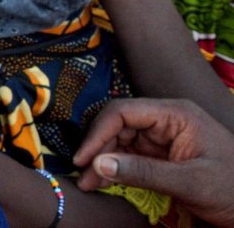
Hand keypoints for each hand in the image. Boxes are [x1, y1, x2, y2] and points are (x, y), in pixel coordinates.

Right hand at [73, 98, 233, 227]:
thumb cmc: (233, 190)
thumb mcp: (190, 182)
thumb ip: (143, 172)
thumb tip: (98, 165)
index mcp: (175, 114)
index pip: (124, 112)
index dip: (98, 132)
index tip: (84, 158)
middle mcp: (165, 120)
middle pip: (118, 125)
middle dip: (98, 150)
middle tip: (83, 176)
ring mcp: (162, 137)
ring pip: (119, 141)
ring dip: (102, 161)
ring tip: (88, 184)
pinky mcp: (160, 154)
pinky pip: (129, 156)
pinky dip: (114, 169)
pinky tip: (102, 182)